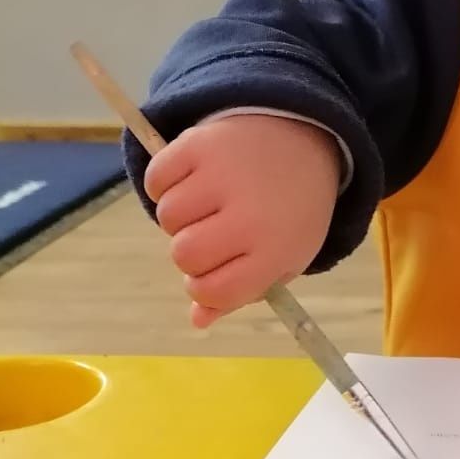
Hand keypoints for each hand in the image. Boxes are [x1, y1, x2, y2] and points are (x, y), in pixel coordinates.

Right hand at [144, 115, 340, 327]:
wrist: (303, 138)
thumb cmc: (292, 207)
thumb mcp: (284, 255)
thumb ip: (243, 291)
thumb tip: (197, 320)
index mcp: (275, 249)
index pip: (214, 291)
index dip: (204, 288)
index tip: (212, 272)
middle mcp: (248, 216)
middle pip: (184, 256)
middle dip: (192, 251)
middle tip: (215, 230)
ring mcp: (222, 177)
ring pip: (167, 218)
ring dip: (181, 215)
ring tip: (211, 199)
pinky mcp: (198, 144)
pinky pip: (156, 180)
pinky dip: (166, 182)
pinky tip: (195, 177)